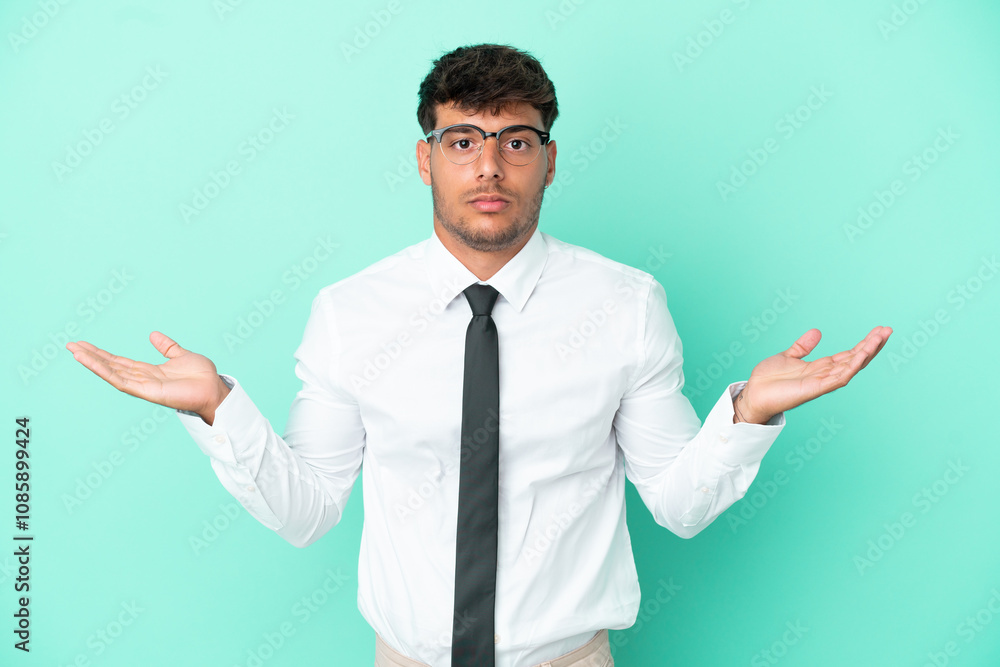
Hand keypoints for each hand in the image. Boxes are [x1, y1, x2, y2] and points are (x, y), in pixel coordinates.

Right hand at [66, 331, 230, 424]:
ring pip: (112, 373)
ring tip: (75, 352)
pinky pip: (121, 381)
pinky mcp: (146, 391)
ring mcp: (142, 386)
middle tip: (71, 346)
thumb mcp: (180, 355)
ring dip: (93, 363)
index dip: (102, 354)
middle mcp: (142, 379)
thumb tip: (153, 334)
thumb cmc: (201, 375)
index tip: (85, 344)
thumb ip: (166, 346)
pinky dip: (105, 372)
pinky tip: (91, 363)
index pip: (119, 361)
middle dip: (91, 357)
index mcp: (149, 371)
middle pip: (111, 366)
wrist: (213, 388)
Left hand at [735, 325, 891, 422]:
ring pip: (851, 367)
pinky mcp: (815, 389)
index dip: (864, 343)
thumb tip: (817, 332)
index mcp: (820, 367)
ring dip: (866, 352)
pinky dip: (851, 367)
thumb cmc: (769, 379)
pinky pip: (838, 378)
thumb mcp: (788, 356)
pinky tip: (862, 355)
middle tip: (888, 330)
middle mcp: (825, 375)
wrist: (754, 394)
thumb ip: (803, 347)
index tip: (879, 330)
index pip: (849, 354)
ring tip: (880, 337)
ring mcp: (822, 382)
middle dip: (872, 345)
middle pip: (855, 359)